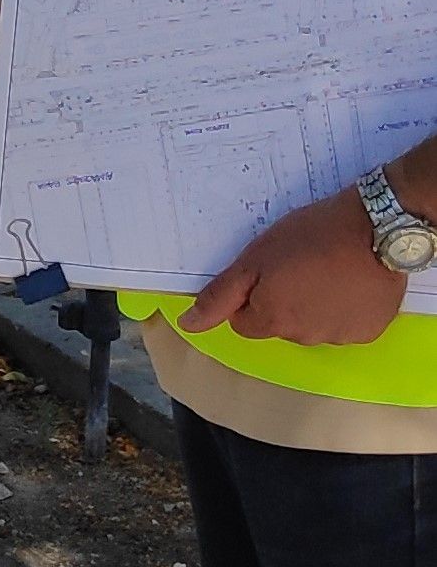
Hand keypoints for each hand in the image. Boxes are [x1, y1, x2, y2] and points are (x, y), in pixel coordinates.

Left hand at [182, 186, 403, 345]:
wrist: (376, 228)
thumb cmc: (310, 237)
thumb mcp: (254, 259)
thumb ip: (219, 297)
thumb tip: (189, 325)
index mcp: (272, 320)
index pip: (244, 322)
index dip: (251, 296)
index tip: (268, 272)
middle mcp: (304, 338)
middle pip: (279, 325)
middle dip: (282, 301)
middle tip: (299, 266)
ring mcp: (339, 337)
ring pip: (312, 326)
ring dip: (314, 306)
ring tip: (327, 271)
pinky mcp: (368, 330)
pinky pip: (344, 325)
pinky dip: (344, 309)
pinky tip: (349, 283)